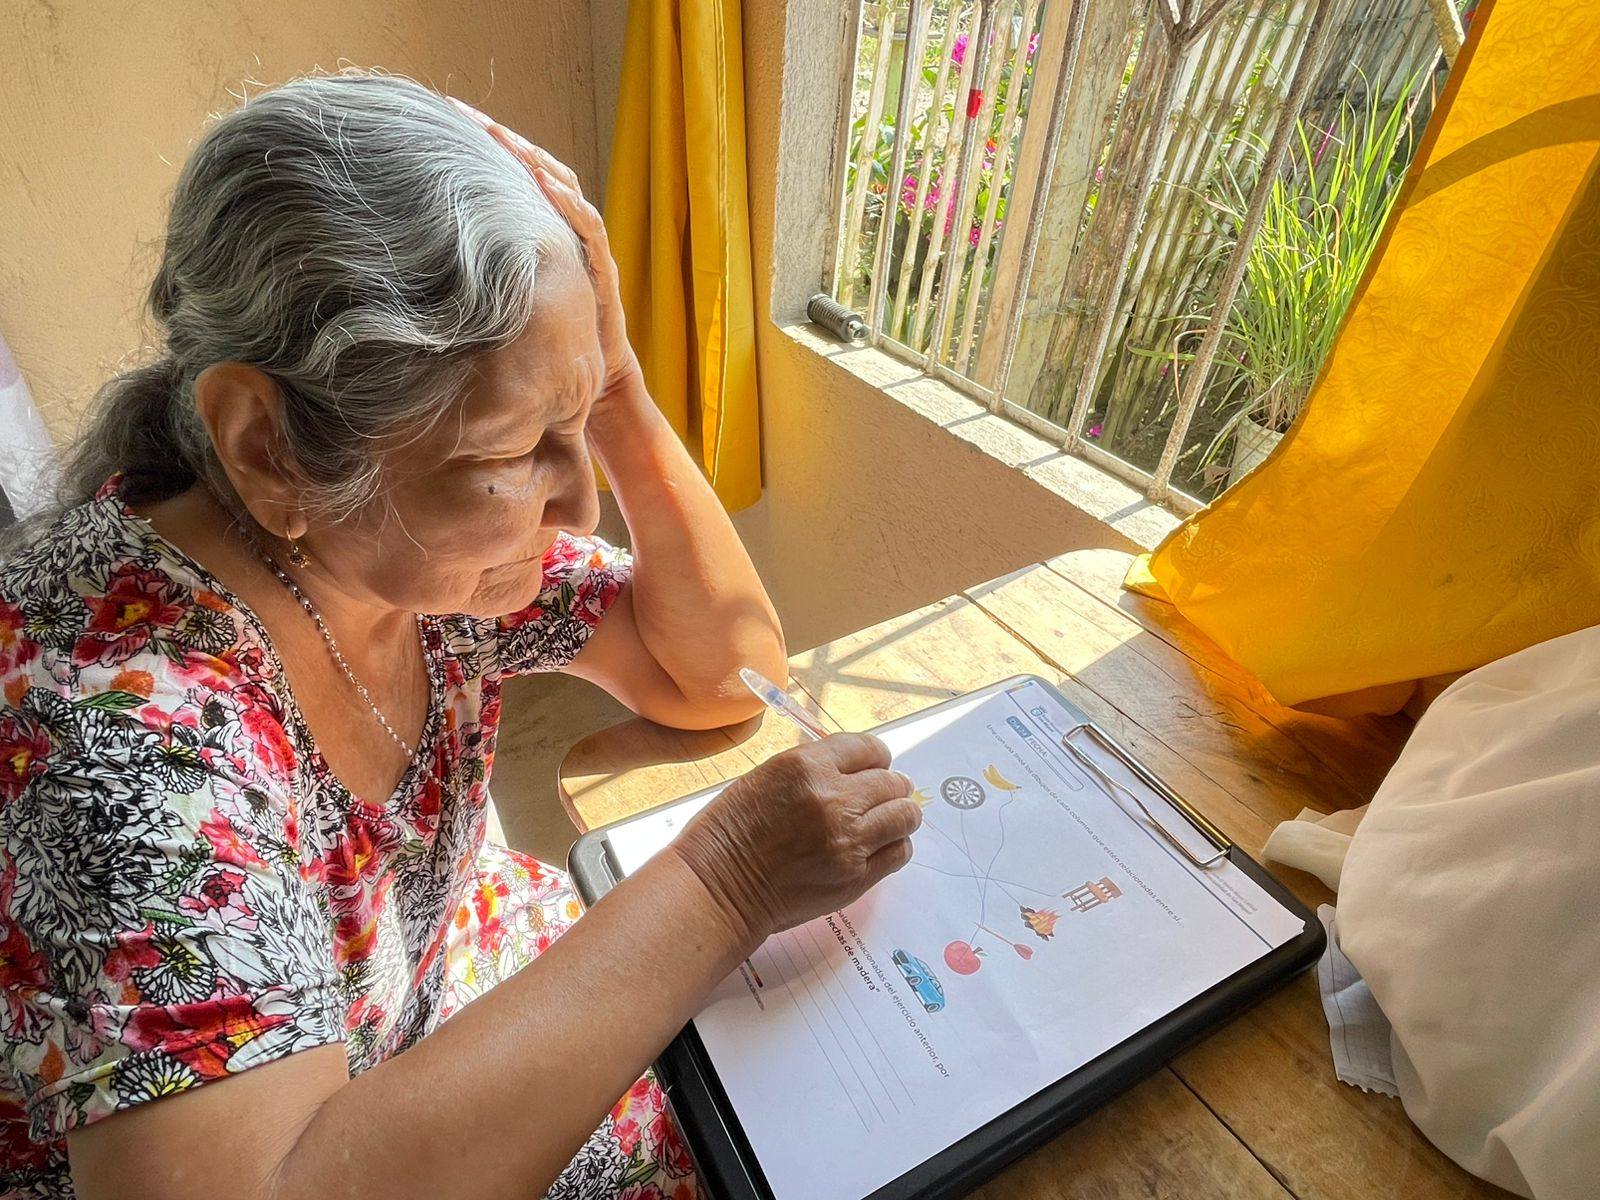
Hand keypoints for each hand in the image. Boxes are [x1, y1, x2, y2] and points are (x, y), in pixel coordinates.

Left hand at [449, 98, 640, 398]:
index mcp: (536, 236)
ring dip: (532, 160)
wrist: (591, 385)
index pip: (510, 179)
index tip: (438, 123)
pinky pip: (588, 227)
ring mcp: (584, 249)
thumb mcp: (490, 309)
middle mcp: (561, 233)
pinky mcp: (601, 272)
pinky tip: (542, 182)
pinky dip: (565, 201)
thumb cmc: (538, 348)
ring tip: (502, 137)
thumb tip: (397, 273)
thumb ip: (461, 284)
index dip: (479, 151)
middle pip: (534, 171)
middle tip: (461, 114)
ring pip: (563, 188)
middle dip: (501, 140)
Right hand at [671, 735, 922, 947]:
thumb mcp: (767, 776)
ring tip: (883, 822)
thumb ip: (814, 770)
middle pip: (892, 782)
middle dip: (889, 787)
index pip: (869, 748)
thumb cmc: (730, 830)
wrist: (719, 886)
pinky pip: (899, 852)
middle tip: (879, 798)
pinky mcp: (856, 876)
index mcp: (807, 766)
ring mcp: (849, 840)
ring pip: (905, 816)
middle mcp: (834, 799)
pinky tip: (877, 847)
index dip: (876, 758)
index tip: (874, 767)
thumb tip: (853, 770)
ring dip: (898, 816)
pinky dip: (894, 846)